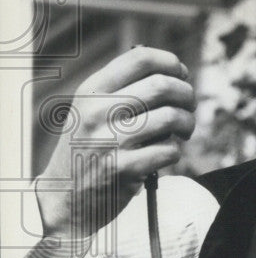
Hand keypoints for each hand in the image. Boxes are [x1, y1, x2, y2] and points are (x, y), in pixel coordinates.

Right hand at [35, 47, 195, 240]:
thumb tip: (174, 72)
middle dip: (187, 95)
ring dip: (187, 123)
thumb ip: (123, 89)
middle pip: (163, 85)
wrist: (65, 198)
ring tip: (184, 131)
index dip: (171, 64)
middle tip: (189, 106)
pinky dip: (175, 151)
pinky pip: (169, 150)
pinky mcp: (123, 168)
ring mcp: (110, 140)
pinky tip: (165, 154)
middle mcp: (98, 111)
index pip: (141, 59)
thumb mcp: (90, 110)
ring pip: (172, 117)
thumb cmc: (88, 149)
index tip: (181, 75)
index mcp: (92, 91)